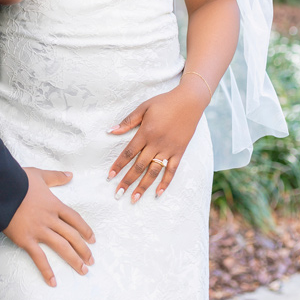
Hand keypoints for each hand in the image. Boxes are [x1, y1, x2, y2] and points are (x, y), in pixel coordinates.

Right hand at [3, 167, 95, 286]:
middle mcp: (50, 219)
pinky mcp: (26, 240)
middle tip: (91, 261)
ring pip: (61, 246)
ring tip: (82, 271)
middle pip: (72, 235)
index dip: (85, 230)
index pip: (75, 219)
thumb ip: (56, 177)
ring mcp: (39, 230)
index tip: (93, 240)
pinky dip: (46, 270)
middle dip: (83, 249)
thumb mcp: (40, 175)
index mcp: (55, 204)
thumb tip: (70, 175)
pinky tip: (53, 282)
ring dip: (74, 259)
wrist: (1, 189)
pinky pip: (39, 257)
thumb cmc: (19, 180)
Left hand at [106, 81, 207, 201]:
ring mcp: (169, 149)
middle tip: (118, 194)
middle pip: (139, 166)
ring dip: (143, 186)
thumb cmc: (164, 102)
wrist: (189, 101)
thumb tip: (111, 130)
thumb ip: (128, 121)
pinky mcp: (179, 152)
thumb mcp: (144, 107)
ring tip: (134, 198)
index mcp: (146, 132)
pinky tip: (158, 193)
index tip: (110, 176)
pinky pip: (171, 170)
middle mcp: (156, 143)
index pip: (128, 153)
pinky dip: (165, 182)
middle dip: (127, 181)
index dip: (119, 165)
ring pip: (154, 172)